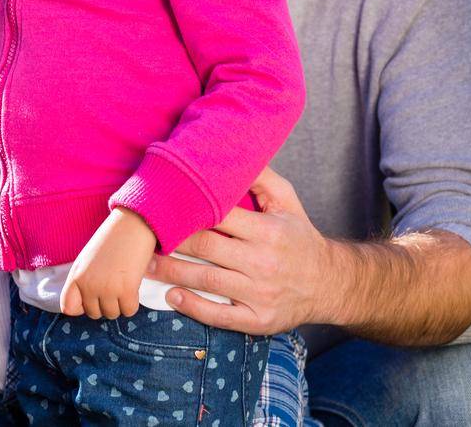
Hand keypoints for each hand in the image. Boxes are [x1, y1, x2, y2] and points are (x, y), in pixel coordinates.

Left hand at [62, 207, 156, 318]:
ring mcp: (108, 289)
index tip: (91, 298)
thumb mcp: (87, 260)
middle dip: (103, 304)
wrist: (133, 225)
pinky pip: (129, 310)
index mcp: (76, 276)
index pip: (68, 308)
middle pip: (94, 313)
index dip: (81, 306)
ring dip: (119, 303)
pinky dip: (132, 302)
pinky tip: (132, 285)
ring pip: (112, 314)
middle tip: (112, 285)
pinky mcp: (127, 290)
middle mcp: (89, 285)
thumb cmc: (111, 241)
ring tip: (122, 283)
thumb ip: (82, 281)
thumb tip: (82, 306)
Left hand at [145, 166, 334, 334]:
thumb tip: (233, 151)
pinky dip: (193, 307)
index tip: (159, 205)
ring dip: (170, 274)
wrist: (330, 285)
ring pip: (206, 281)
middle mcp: (264, 262)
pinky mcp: (258, 320)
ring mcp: (260, 294)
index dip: (187, 210)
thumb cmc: (299, 237)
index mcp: (268, 231)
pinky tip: (171, 297)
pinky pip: (220, 316)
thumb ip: (261, 177)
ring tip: (143, 266)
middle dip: (170, 240)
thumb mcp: (288, 202)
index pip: (219, 216)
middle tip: (140, 236)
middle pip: (206, 248)